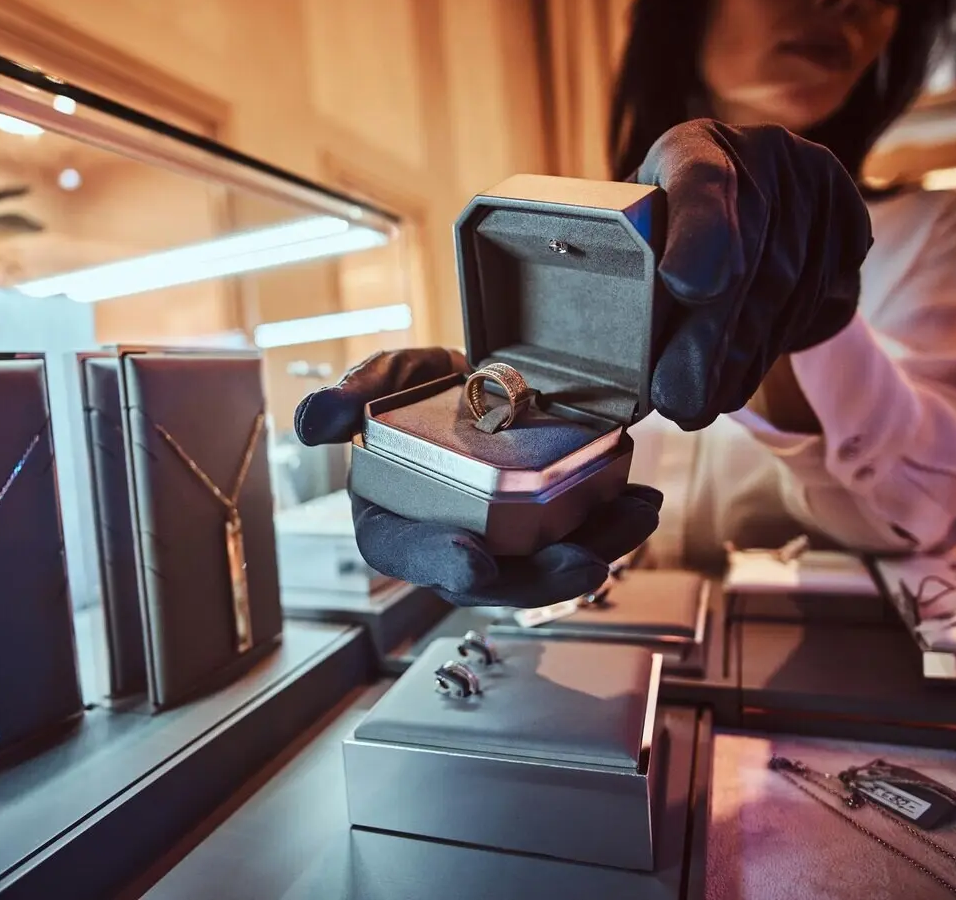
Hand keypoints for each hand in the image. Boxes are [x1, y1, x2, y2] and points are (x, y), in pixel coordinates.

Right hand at [294, 348, 662, 607]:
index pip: (405, 551)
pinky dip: (612, 523)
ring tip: (634, 521)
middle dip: (537, 580)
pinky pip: (577, 537)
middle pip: (490, 579)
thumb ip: (349, 397)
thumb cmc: (419, 388)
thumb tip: (315, 424)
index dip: (436, 560)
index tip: (473, 560)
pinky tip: (641, 501)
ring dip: (593, 552)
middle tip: (579, 563)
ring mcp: (501, 539)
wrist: (473, 375)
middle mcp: (447, 541)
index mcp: (392, 519)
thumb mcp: (381, 381)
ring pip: (544, 566)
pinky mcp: (543, 525)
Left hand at [636, 119, 871, 430]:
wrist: (739, 211)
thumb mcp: (631, 238)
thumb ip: (628, 271)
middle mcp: (759, 152)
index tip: (687, 285)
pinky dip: (773, 347)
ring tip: (701, 404)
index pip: (699, 179)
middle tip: (680, 401)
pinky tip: (737, 380)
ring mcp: (812, 181)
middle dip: (710, 341)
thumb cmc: (660, 233)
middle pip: (746, 257)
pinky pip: (820, 294)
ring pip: (785, 289)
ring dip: (741, 359)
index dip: (700, 233)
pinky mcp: (849, 216)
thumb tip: (616, 347)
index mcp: (690, 147)